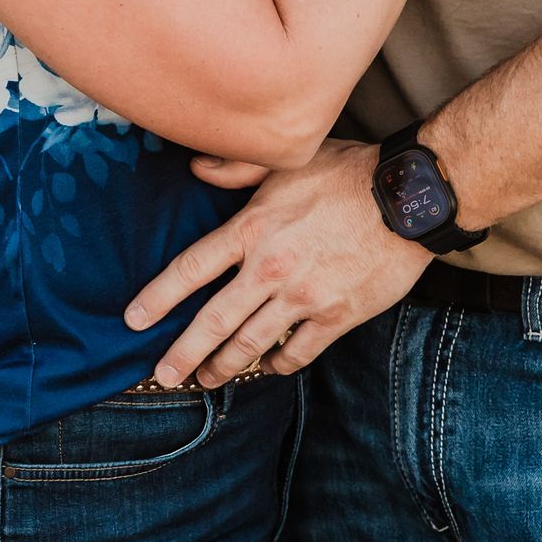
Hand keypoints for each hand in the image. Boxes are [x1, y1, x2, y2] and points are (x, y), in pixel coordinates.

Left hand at [125, 141, 428, 384]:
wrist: (407, 199)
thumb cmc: (348, 172)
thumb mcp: (286, 162)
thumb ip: (236, 168)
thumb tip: (195, 167)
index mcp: (253, 229)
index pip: (191, 269)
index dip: (158, 297)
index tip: (134, 320)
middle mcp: (270, 268)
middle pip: (213, 321)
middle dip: (183, 352)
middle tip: (163, 375)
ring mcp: (303, 296)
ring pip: (251, 343)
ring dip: (225, 366)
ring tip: (208, 380)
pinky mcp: (336, 315)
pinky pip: (299, 353)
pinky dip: (280, 364)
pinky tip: (270, 367)